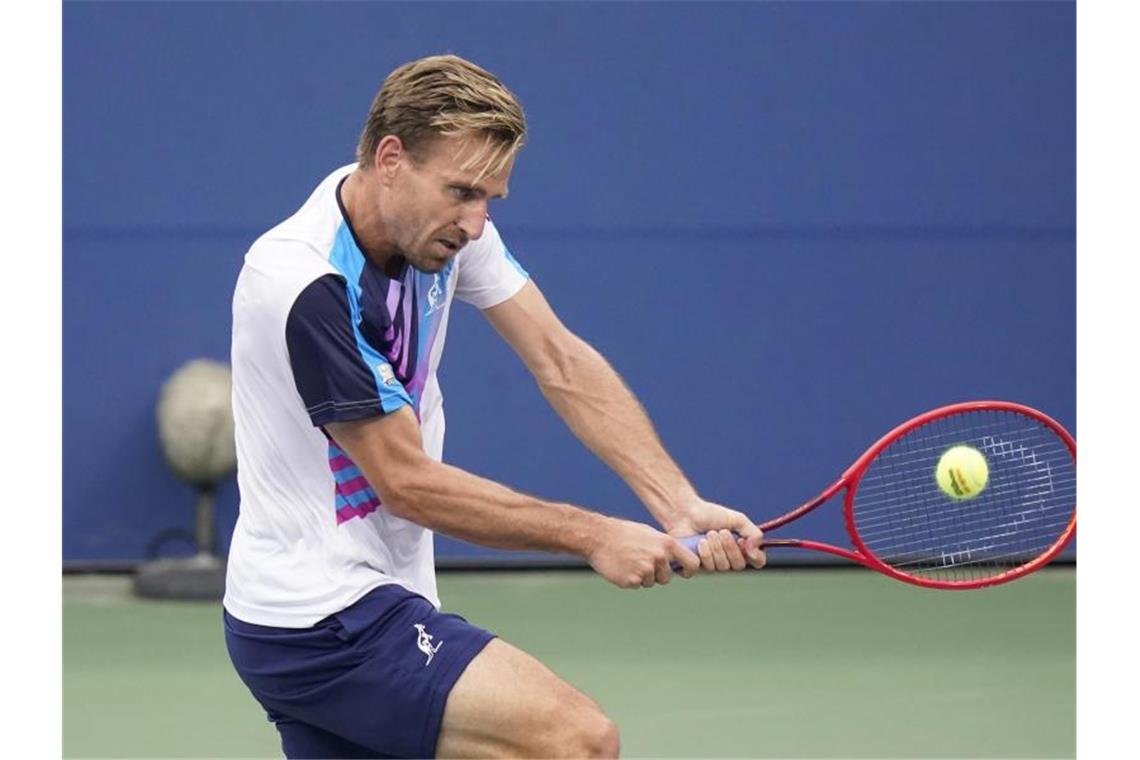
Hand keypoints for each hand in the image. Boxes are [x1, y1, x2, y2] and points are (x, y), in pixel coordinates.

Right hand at [587, 518, 701, 588]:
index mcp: (667, 544)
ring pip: (650, 582)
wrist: (598, 537)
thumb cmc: (623, 533)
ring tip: (628, 561)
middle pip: (667, 577)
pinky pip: (636, 585)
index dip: (689, 570)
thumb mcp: (650, 534)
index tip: (683, 572)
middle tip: (640, 561)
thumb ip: (664, 547)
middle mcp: (659, 558)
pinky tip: (621, 567)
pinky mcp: (632, 580)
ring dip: (642, 576)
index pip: (692, 563)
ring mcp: (646, 570)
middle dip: (657, 574)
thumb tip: (677, 559)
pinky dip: (629, 579)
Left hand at [665, 497, 766, 571]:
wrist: (685, 513)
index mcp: (741, 549)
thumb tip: (756, 549)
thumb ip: (753, 532)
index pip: (757, 562)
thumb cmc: (710, 514)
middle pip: (738, 566)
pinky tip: (698, 543)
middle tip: (720, 532)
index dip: (755, 557)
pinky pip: (705, 570)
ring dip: (715, 548)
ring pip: (721, 567)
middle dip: (729, 547)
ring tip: (707, 534)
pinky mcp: (696, 567)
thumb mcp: (737, 519)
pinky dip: (703, 554)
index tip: (744, 543)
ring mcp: (712, 565)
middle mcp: (728, 559)